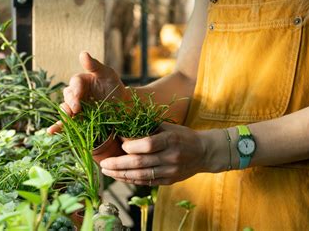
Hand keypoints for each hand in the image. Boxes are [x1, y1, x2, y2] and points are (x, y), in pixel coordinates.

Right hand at [47, 51, 126, 133]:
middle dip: (71, 102)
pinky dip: (58, 127)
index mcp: (80, 81)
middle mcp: (75, 94)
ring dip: (64, 114)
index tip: (79, 96)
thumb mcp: (107, 73)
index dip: (76, 90)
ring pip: (65, 109)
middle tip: (76, 109)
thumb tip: (83, 53)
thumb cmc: (114, 86)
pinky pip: (66, 123)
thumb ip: (94, 65)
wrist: (123, 105)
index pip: (74, 83)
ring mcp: (76, 108)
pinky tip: (51, 131)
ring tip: (66, 118)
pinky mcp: (78, 120)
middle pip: (68, 96)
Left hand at [100, 123, 225, 185]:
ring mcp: (171, 171)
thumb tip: (122, 133)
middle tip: (103, 164)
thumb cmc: (182, 136)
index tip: (120, 145)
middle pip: (141, 163)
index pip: (148, 145)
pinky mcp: (169, 181)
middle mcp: (171, 157)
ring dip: (121, 175)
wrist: (204, 152)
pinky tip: (120, 176)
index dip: (132, 147)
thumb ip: (147, 129)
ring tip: (107, 172)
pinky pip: (147, 182)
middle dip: (118, 164)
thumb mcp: (168, 127)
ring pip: (142, 176)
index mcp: (171, 140)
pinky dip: (132, 180)